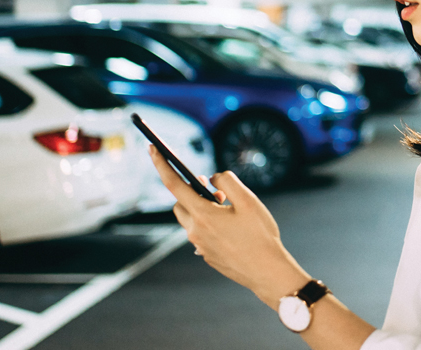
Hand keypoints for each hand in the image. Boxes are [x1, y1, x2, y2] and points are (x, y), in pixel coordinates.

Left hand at [148, 146, 308, 307]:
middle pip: (181, 203)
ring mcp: (199, 246)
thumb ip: (228, 182)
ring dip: (202, 209)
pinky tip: (232, 229)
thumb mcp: (249, 201)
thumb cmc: (260, 235)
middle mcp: (195, 232)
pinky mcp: (207, 256)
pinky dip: (211, 225)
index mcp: (203, 215)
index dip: (161, 164)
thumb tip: (213, 179)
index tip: (153, 149)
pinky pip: (201, 234)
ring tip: (227, 209)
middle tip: (217, 191)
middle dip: (193, 192)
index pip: (174, 184)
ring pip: (191, 219)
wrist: (267, 272)